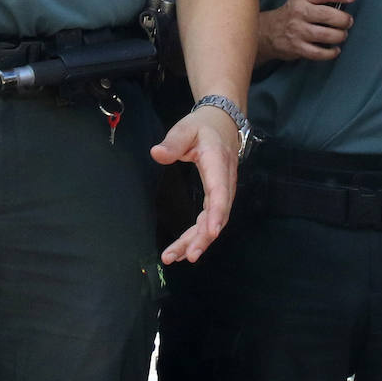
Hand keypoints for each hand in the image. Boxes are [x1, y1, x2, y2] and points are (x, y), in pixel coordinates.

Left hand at [152, 103, 239, 263]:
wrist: (222, 123)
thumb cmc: (202, 127)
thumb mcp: (185, 129)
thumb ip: (172, 142)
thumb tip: (156, 154)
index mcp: (217, 163)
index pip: (220, 191)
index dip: (217, 212)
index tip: (210, 232)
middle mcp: (225, 181)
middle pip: (218, 214)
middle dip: (203, 237)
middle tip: (185, 256)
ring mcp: (224, 191)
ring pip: (214, 221)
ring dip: (198, 241)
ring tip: (176, 257)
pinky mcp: (218, 196)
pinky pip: (211, 219)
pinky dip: (199, 235)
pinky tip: (184, 249)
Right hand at [257, 0, 354, 62]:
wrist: (269, 31)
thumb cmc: (293, 14)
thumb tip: (347, 0)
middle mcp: (299, 12)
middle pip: (327, 15)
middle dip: (343, 20)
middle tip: (348, 21)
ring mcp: (297, 30)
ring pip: (326, 35)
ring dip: (339, 36)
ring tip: (342, 35)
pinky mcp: (297, 47)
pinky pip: (319, 52)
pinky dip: (331, 53)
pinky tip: (335, 49)